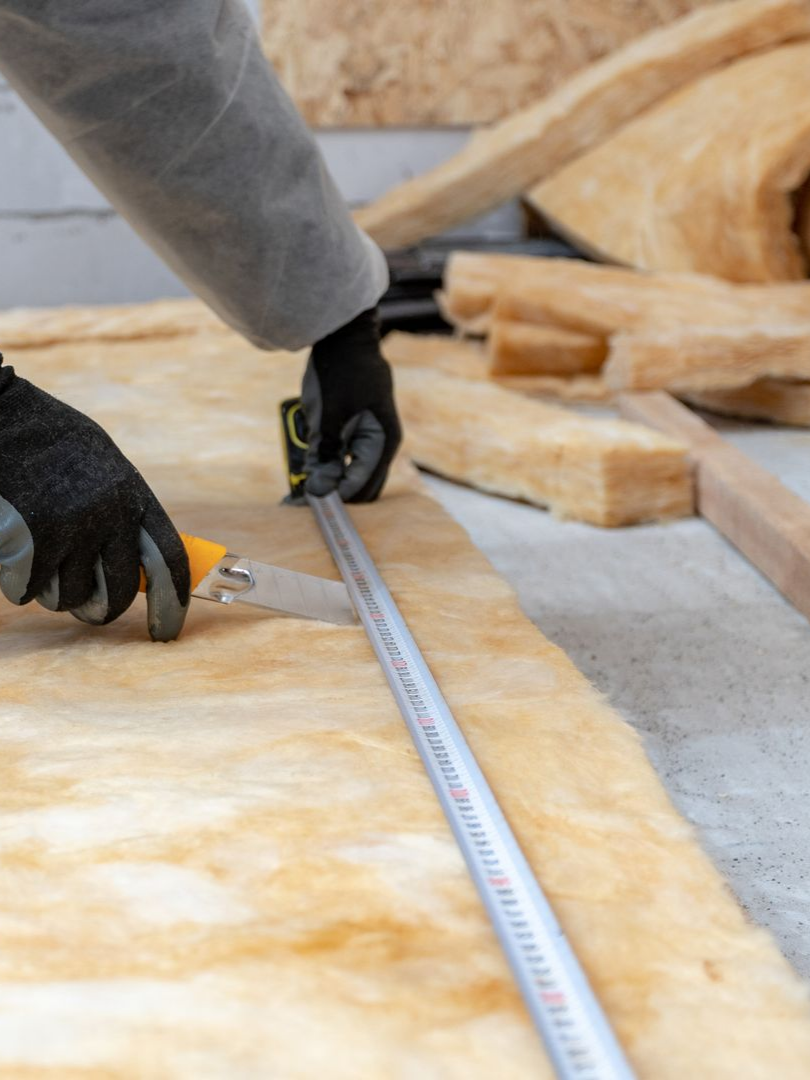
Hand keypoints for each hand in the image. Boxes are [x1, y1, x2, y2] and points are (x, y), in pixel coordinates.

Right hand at [0, 357, 189, 640]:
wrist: (0, 412)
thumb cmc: (48, 438)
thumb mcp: (102, 465)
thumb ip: (121, 511)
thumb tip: (138, 565)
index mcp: (134, 496)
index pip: (171, 560)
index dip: (174, 601)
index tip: (168, 630)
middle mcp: (112, 516)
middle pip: (120, 593)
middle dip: (103, 611)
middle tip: (90, 613)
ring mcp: (73, 530)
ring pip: (70, 597)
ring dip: (53, 590)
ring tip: (38, 552)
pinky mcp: (33, 541)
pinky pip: (29, 590)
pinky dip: (19, 580)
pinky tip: (12, 545)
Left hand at [301, 307, 400, 501]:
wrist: (343, 335)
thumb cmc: (340, 371)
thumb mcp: (329, 415)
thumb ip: (326, 454)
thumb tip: (319, 491)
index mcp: (383, 442)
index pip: (361, 486)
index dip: (334, 500)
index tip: (306, 507)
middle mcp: (380, 445)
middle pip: (359, 488)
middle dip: (330, 496)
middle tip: (296, 504)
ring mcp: (367, 439)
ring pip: (348, 476)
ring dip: (325, 483)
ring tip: (295, 491)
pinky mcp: (352, 433)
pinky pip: (340, 460)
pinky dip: (323, 466)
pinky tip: (302, 470)